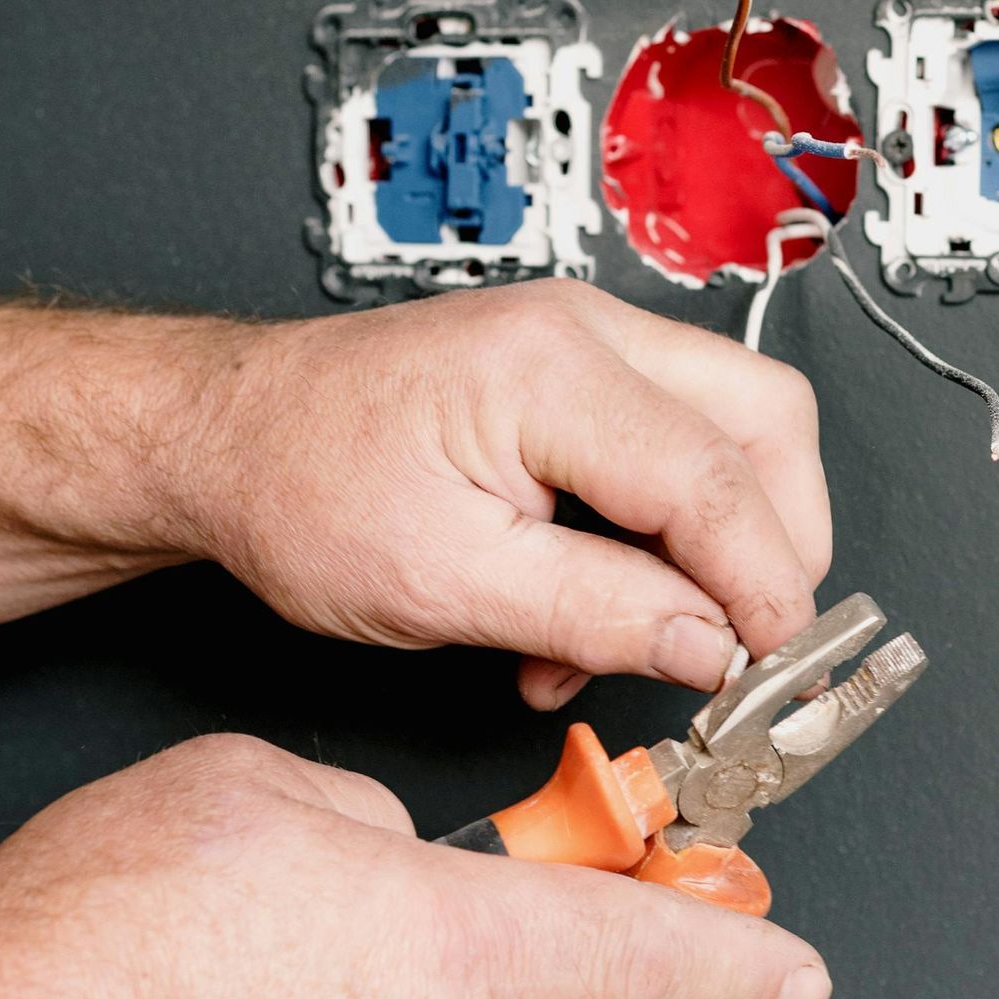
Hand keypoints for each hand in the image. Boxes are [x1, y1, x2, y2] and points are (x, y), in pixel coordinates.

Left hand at [0, 279, 828, 694]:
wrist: (221, 437)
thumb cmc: (296, 488)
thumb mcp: (443, 587)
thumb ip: (593, 616)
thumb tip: (710, 646)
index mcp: (549, 371)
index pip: (716, 479)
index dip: (761, 585)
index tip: (767, 666)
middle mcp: (583, 331)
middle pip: (765, 421)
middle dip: (777, 542)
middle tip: (746, 643)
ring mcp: (581, 341)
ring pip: (732, 428)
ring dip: (715, 544)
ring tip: (640, 637)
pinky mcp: (571, 372)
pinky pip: (672, 441)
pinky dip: (664, 533)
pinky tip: (596, 608)